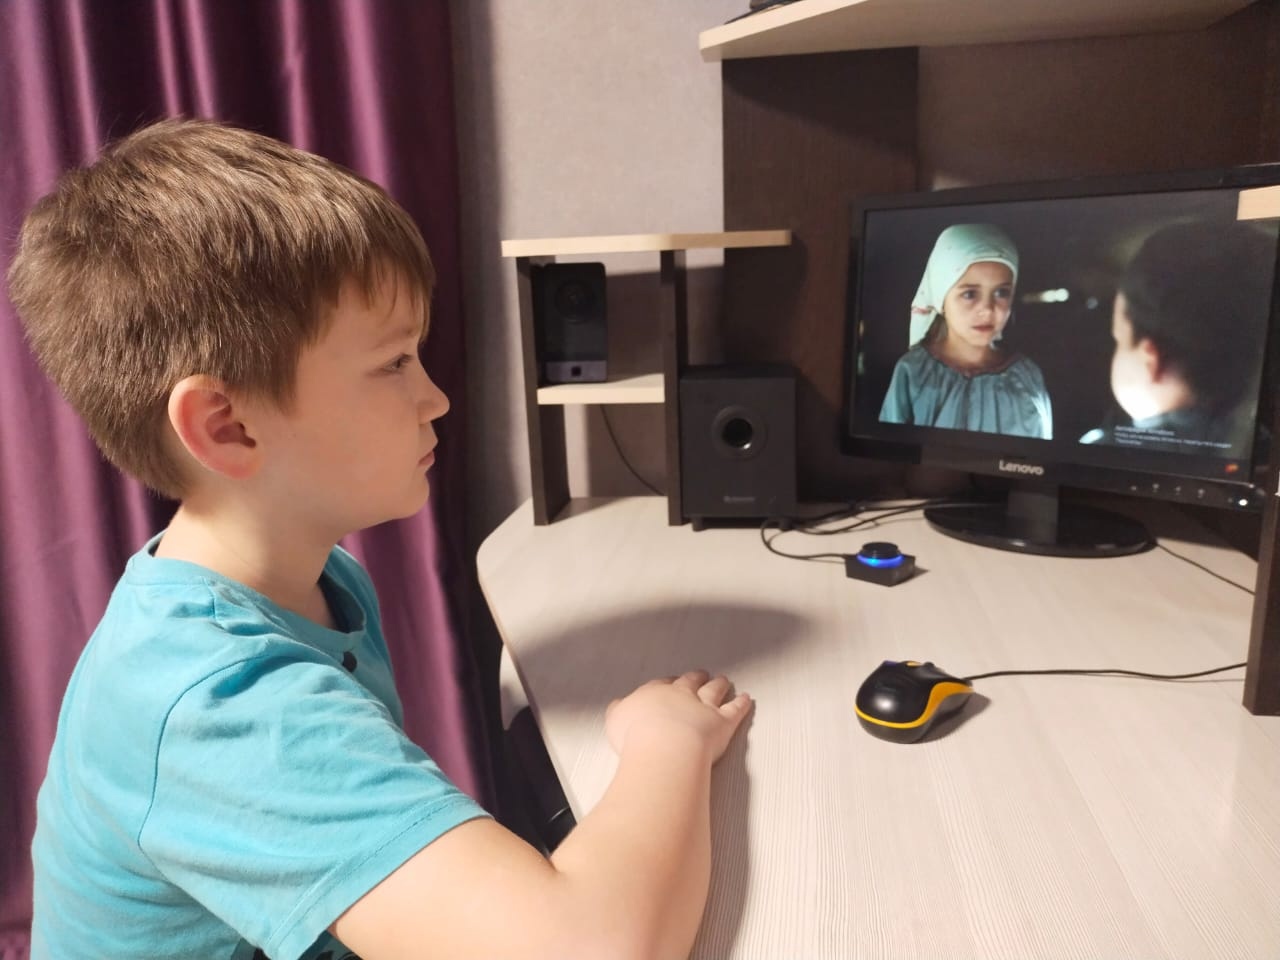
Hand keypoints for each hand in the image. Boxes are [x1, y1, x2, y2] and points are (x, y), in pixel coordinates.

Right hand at [604, 670, 752, 763]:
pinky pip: (734, 710)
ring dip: (719, 684)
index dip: (669, 683)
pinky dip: (741, 704)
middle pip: (690, 682)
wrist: (663, 746)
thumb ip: (618, 712)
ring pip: (713, 691)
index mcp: (654, 693)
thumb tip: (618, 707)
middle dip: (695, 677)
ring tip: (723, 680)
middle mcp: (680, 696)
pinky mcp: (722, 723)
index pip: (662, 684)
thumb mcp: (616, 722)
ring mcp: (704, 707)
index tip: (672, 681)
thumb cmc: (637, 737)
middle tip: (700, 673)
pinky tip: (746, 698)